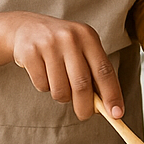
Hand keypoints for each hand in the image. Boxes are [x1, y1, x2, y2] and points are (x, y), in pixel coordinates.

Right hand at [8, 12, 123, 121]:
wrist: (26, 27)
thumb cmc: (62, 44)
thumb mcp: (81, 49)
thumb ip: (94, 72)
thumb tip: (105, 104)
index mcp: (88, 37)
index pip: (104, 71)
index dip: (112, 94)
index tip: (117, 113)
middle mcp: (70, 38)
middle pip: (82, 83)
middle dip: (86, 105)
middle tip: (85, 115)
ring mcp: (48, 45)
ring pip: (60, 88)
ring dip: (62, 96)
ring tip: (60, 86)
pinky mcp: (29, 53)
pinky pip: (42, 85)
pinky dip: (45, 87)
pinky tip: (44, 74)